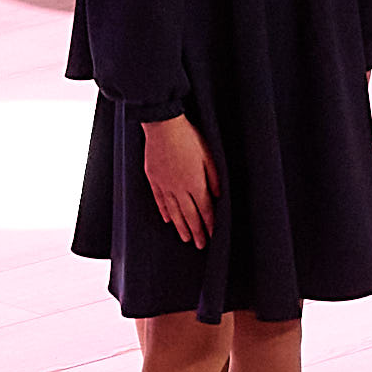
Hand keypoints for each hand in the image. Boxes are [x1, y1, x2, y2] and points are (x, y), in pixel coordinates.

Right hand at [141, 113, 217, 246]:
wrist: (163, 126)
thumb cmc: (188, 137)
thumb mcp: (209, 155)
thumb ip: (214, 177)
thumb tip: (218, 196)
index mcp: (195, 183)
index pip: (204, 210)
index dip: (209, 224)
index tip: (212, 236)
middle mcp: (179, 189)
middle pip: (189, 215)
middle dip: (196, 232)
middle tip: (200, 245)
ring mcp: (165, 185)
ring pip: (174, 212)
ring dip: (181, 227)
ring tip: (186, 239)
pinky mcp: (153, 179)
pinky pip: (159, 200)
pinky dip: (165, 212)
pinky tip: (168, 220)